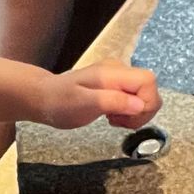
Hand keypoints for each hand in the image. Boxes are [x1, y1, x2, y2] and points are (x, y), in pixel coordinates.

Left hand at [39, 61, 160, 130]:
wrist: (44, 98)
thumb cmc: (60, 102)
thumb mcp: (84, 104)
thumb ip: (112, 101)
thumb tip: (140, 105)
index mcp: (113, 73)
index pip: (148, 81)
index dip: (147, 102)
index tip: (127, 117)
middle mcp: (119, 72)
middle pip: (150, 90)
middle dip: (142, 112)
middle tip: (118, 121)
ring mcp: (118, 80)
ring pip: (144, 97)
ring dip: (134, 114)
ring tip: (112, 119)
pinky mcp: (115, 88)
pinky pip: (133, 101)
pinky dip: (128, 113)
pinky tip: (111, 116)